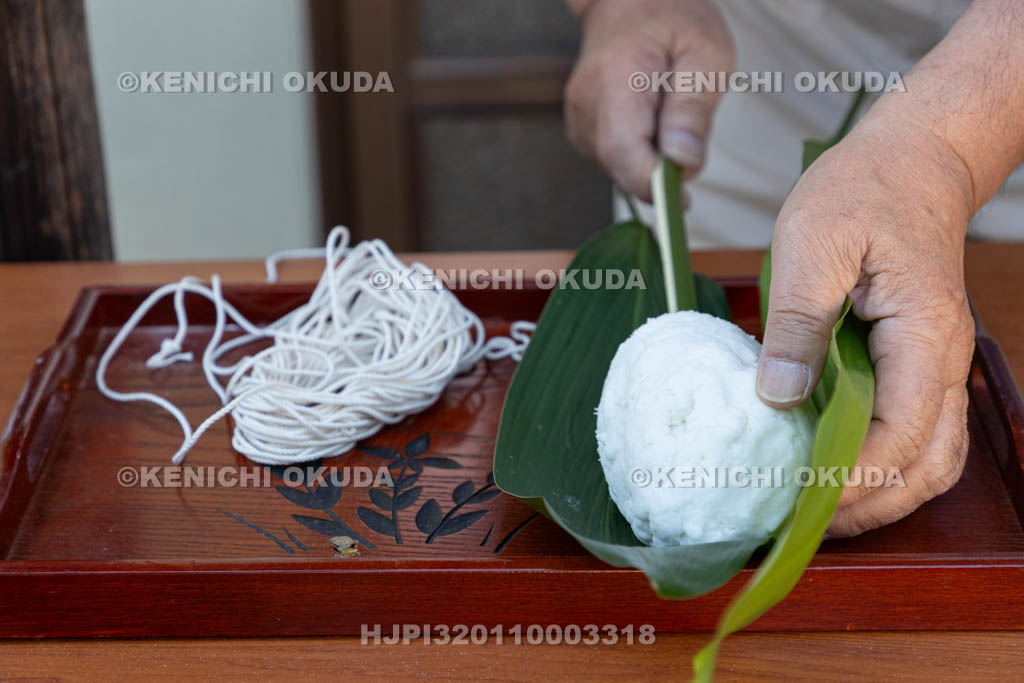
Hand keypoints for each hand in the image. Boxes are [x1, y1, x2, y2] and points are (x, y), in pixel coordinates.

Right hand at [564, 0, 734, 200]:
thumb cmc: (675, 18)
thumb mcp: (706, 52)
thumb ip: (693, 108)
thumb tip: (682, 162)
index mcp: (615, 79)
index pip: (623, 152)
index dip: (652, 185)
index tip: (683, 200)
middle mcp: (585, 104)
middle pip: (621, 167)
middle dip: (659, 172)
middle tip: (689, 138)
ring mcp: (577, 119)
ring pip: (618, 169)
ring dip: (650, 160)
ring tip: (668, 115)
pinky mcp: (581, 130)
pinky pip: (614, 160)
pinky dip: (638, 153)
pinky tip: (651, 122)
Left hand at [756, 109, 975, 536]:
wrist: (910, 161)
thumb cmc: (863, 190)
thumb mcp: (812, 243)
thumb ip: (796, 321)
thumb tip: (778, 397)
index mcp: (923, 333)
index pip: (901, 433)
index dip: (852, 477)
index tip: (799, 499)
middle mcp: (943, 360)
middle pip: (926, 465)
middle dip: (868, 505)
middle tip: (801, 524)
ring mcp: (937, 366)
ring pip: (930, 459)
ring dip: (881, 496)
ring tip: (817, 513)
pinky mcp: (918, 364)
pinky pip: (917, 434)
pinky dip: (884, 467)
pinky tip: (837, 472)